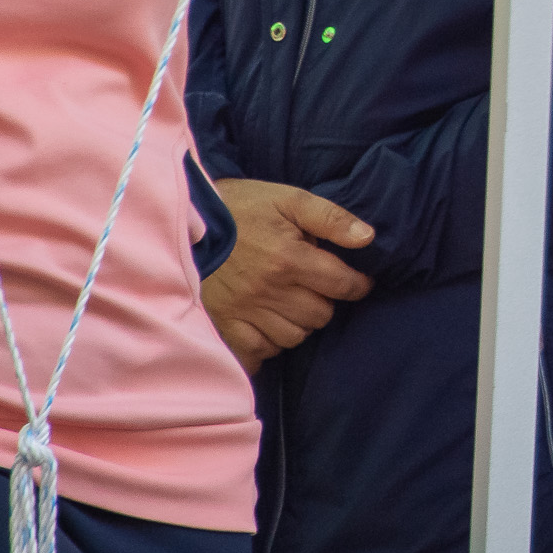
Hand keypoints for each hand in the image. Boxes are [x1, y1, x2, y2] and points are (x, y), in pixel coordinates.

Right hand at [200, 178, 374, 372]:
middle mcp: (268, 290)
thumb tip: (367, 238)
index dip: (358, 285)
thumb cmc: (242, 208)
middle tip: (316, 288)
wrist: (184, 220)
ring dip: (299, 324)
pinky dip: (268, 344)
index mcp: (289, 259)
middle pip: (319, 316)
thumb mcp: (289, 199)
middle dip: (326, 302)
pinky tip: (268, 325)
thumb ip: (331, 218)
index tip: (358, 282)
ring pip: (293, 337)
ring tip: (292, 304)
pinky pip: (258, 352)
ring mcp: (244, 311)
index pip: (342, 285)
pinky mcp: (223, 324)